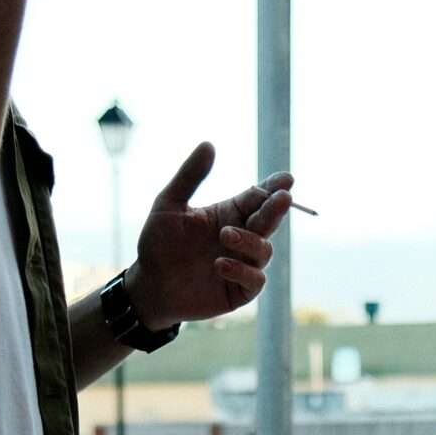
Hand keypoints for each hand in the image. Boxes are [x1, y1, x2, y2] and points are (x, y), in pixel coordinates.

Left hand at [126, 142, 294, 330]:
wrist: (149, 285)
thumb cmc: (158, 243)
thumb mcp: (168, 204)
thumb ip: (190, 176)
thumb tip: (209, 144)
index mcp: (229, 213)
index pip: (257, 197)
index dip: (273, 188)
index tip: (286, 180)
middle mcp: (241, 237)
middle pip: (268, 221)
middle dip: (277, 209)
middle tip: (283, 198)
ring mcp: (243, 264)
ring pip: (264, 250)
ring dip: (250, 241)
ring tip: (226, 235)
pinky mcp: (240, 290)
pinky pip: (255, 280)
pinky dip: (242, 270)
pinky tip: (220, 264)